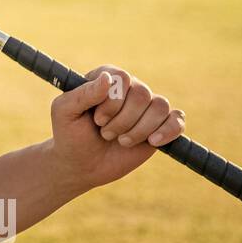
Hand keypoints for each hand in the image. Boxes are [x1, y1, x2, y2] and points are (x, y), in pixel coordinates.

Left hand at [48, 65, 185, 192]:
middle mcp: (129, 88)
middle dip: (123, 120)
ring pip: (159, 106)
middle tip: (105, 134)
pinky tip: (152, 142)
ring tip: (121, 141)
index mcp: (106, 78)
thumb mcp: (65, 112)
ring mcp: (145, 107)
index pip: (122, 78)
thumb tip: (109, 78)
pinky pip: (177, 119)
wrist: (81, 165)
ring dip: (139, 130)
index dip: (112, 102)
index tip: (97, 120)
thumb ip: (84, 93)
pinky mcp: (159, 126)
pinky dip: (168, 131)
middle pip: (142, 94)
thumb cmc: (69, 135)